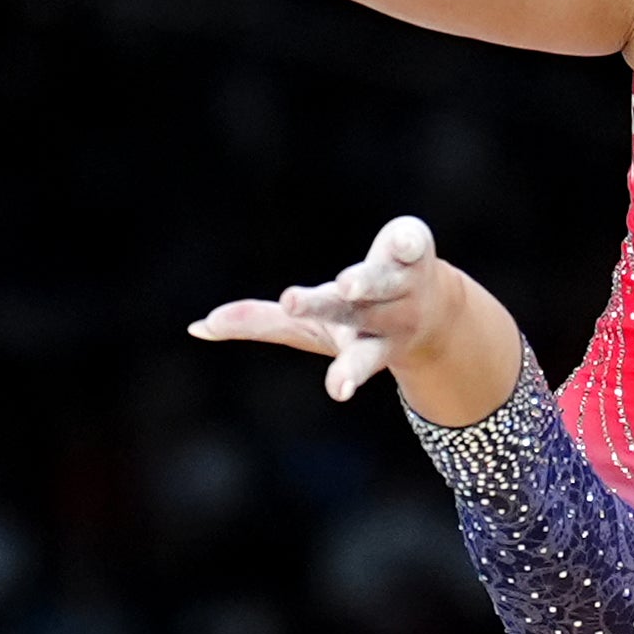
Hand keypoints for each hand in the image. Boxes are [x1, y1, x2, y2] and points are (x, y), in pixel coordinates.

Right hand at [188, 216, 459, 401]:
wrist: (436, 315)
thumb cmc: (359, 323)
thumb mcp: (309, 329)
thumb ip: (257, 323)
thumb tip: (197, 328)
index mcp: (355, 340)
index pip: (343, 355)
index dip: (344, 375)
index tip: (337, 391)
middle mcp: (380, 318)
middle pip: (349, 313)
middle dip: (322, 308)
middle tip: (291, 302)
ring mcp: (400, 287)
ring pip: (380, 283)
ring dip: (362, 282)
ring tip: (344, 282)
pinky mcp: (414, 253)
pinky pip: (411, 245)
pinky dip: (404, 243)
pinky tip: (402, 242)